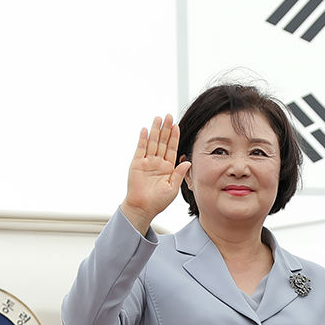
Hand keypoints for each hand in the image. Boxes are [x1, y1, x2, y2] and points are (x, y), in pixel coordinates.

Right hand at [120, 115, 190, 233]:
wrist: (143, 208)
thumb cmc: (158, 201)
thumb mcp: (173, 188)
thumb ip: (179, 174)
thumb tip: (188, 161)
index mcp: (168, 168)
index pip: (172, 149)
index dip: (175, 137)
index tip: (177, 126)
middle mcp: (158, 162)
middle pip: (163, 142)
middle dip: (166, 129)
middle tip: (169, 116)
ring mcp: (147, 162)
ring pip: (152, 142)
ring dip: (155, 130)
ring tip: (158, 118)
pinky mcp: (137, 164)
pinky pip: (140, 149)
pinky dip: (142, 139)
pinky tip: (145, 130)